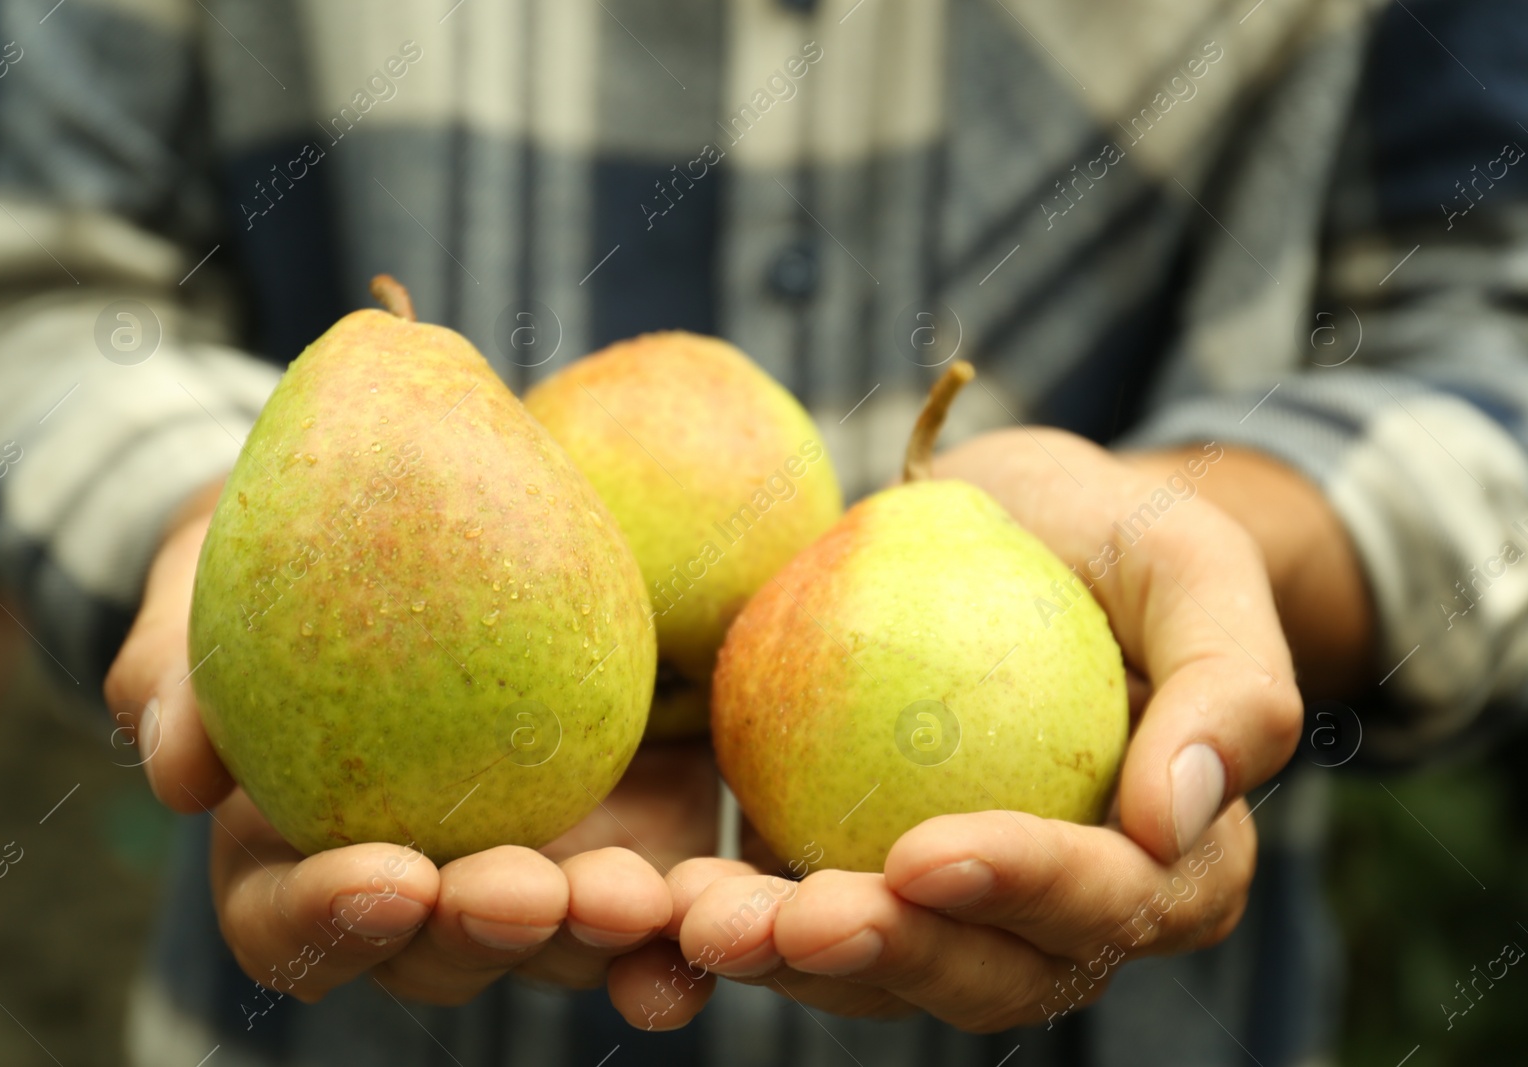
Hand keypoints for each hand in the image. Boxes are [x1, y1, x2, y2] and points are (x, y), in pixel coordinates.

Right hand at [103, 486, 677, 1007]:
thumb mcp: (203, 573)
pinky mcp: (632, 825)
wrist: (415, 507)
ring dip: (602, 938)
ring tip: (646, 899)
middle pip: (443, 954)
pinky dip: (699, 917)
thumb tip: (179, 770)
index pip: (292, 924)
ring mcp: (531, 862)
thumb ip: (177, 664)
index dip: (330, 922)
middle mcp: (420, 882)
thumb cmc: (278, 544)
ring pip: (564, 943)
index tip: (389, 875)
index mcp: (296, 851)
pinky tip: (735, 909)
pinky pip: (669, 893)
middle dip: (486, 934)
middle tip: (530, 891)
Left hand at [658, 427, 1305, 1029]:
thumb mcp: (1190, 562)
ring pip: (884, 970)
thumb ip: (1228, 682)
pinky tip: (672, 897)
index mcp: (1171, 861)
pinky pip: (803, 919)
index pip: (1115, 900)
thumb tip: (1174, 821)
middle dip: (896, 954)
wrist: (997, 519)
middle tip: (797, 917)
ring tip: (707, 923)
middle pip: (993, 971)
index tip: (929, 852)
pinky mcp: (856, 870)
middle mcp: (1061, 911)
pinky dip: (740, 919)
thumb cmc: (1108, 532)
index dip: (1027, 889)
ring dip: (795, 960)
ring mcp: (951, 903)